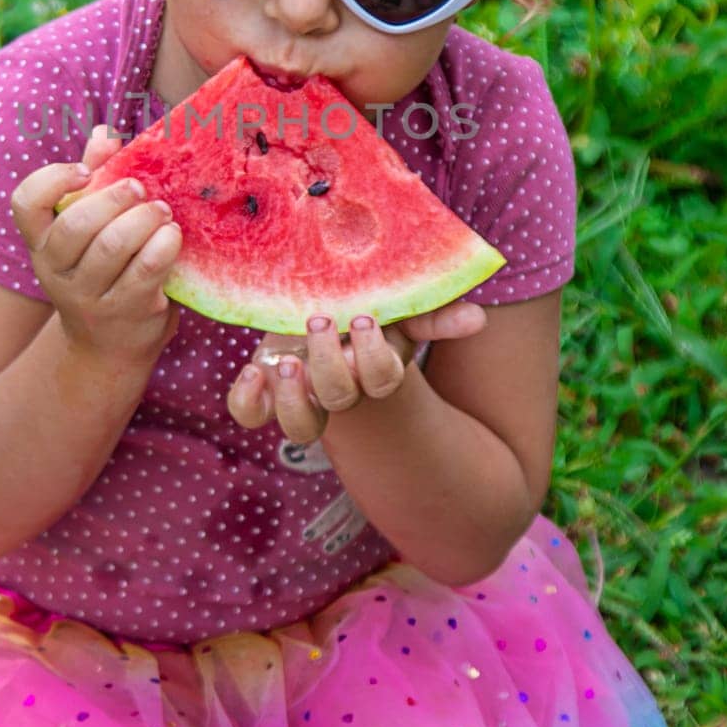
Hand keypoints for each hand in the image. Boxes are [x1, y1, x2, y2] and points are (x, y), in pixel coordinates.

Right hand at [9, 124, 182, 363]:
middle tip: (140, 188)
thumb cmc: (105, 271)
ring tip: (162, 211)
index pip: (25, 204)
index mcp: (42, 242)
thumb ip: (95, 180)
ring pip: (112, 246)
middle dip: (113, 198)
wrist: (110, 347)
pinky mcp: (125, 313)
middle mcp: (56, 271)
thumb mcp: (91, 229)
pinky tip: (173, 235)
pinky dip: (163, 245)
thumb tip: (105, 132)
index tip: (84, 172)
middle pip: (76, 225)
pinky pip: (145, 270)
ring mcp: (89, 297)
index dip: (52, 180)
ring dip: (144, 219)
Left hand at [226, 299, 486, 444]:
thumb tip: (478, 319)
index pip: (381, 381)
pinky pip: (252, 413)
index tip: (364, 318)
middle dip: (330, 363)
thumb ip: (432, 313)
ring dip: (294, 398)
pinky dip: (248, 401)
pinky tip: (251, 372)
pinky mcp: (265, 386)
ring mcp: (300, 392)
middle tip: (320, 320)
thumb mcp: (395, 305)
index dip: (374, 358)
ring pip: (301, 425)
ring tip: (288, 364)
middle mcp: (337, 389)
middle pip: (338, 397)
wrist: (315, 302)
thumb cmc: (361, 305)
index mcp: (370, 369)